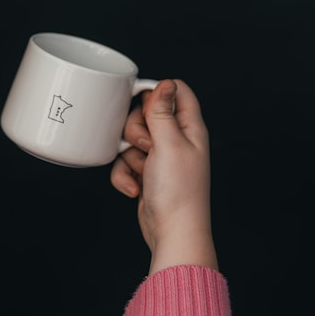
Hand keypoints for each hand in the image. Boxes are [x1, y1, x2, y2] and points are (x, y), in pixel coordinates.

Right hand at [111, 79, 217, 274]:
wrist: (172, 233)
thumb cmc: (178, 192)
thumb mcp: (169, 143)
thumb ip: (163, 111)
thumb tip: (165, 83)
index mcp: (189, 128)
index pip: (176, 91)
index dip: (156, 92)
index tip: (141, 104)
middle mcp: (176, 140)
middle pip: (146, 113)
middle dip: (136, 129)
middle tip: (146, 146)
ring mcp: (160, 158)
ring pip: (131, 139)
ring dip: (129, 156)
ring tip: (143, 170)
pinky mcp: (146, 174)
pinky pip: (125, 163)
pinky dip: (125, 175)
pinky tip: (135, 188)